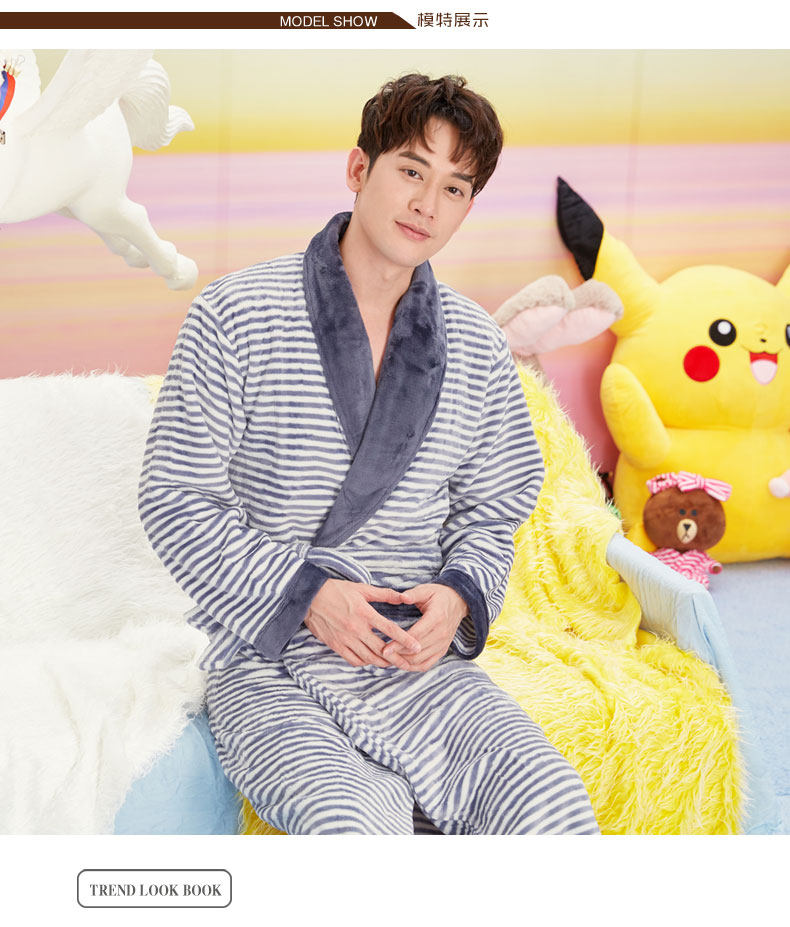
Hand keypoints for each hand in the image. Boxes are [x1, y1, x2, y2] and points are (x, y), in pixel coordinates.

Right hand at [304, 579, 420, 669]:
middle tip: (407, 662)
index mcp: (365, 613)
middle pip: (381, 650)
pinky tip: (370, 659)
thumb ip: (384, 594)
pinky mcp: (335, 645)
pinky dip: (364, 662)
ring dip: (381, 662)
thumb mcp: (362, 588)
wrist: (310, 597)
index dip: (405, 640)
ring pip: (368, 658)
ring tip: (391, 662)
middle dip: (396, 658)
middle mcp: (356, 628)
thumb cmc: (337, 590)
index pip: (390, 629)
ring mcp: (345, 639)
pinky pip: (353, 660)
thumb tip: (402, 597)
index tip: (417, 647)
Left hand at [382, 583, 467, 672]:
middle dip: (397, 654)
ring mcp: (443, 644)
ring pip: (420, 660)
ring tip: (388, 659)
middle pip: (416, 650)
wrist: (459, 603)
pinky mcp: (442, 650)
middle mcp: (441, 633)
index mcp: (437, 617)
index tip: (384, 649)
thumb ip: (413, 594)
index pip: (416, 635)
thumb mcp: (427, 589)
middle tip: (381, 654)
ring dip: (403, 661)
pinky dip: (413, 667)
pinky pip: (427, 664)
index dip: (399, 644)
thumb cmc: (439, 595)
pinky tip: (401, 663)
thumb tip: (402, 597)